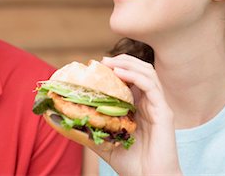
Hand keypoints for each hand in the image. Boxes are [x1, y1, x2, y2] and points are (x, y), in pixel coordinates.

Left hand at [93, 54, 181, 174]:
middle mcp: (151, 102)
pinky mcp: (164, 112)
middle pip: (141, 70)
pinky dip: (135, 76)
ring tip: (110, 63)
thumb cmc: (131, 164)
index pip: (132, 77)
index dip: (117, 67)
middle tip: (103, 60)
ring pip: (148, 72)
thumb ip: (88, 131)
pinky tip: (120, 73)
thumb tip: (61, 122)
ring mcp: (158, 106)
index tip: (99, 65)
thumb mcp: (104, 142)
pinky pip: (151, 86)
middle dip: (122, 60)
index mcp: (140, 106)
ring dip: (128, 63)